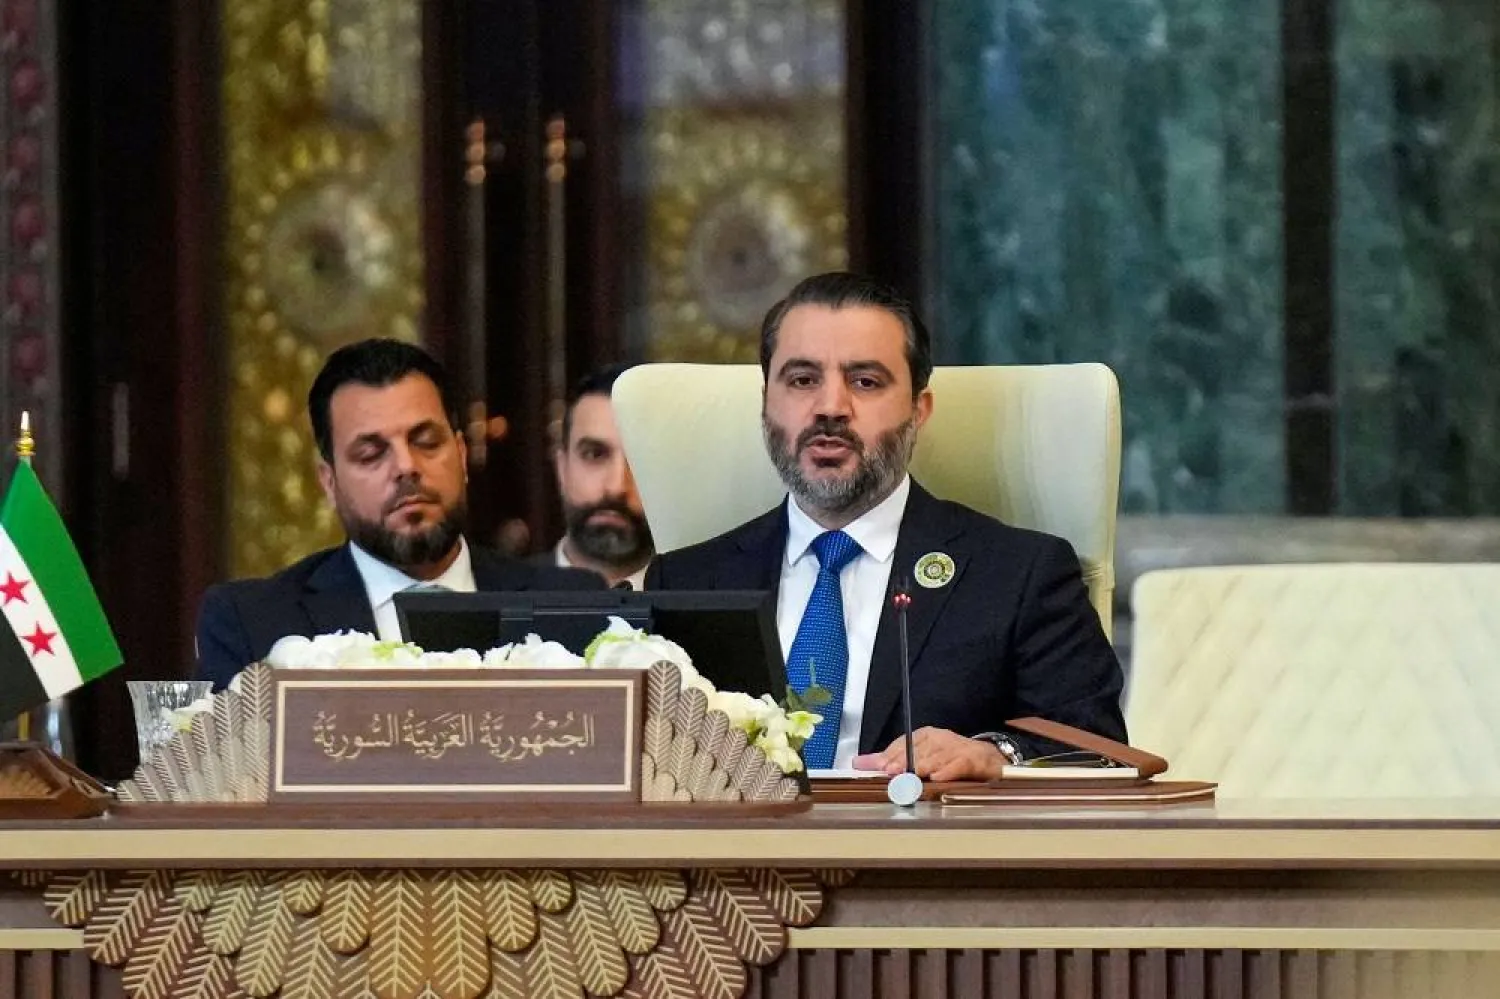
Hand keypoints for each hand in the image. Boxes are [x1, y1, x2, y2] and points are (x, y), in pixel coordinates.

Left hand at [851, 727, 1006, 781]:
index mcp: (926, 736)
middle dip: (904, 761)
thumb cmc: (949, 758)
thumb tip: (858, 762)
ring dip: (923, 766)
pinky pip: (958, 765)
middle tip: (890, 772)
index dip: (892, 754)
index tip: (881, 766)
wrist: (987, 759)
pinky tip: (937, 778)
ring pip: (937, 757)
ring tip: (911, 776)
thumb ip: (889, 760)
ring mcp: (957, 749)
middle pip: (919, 750)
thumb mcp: (919, 756)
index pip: (905, 743)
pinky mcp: (972, 760)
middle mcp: (940, 739)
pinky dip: (948, 771)